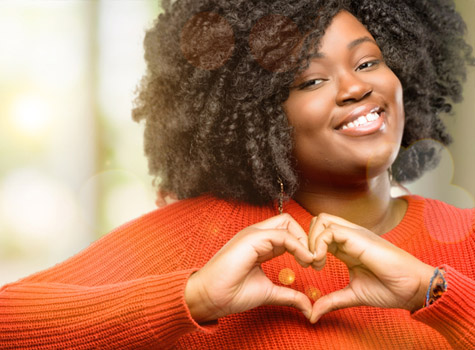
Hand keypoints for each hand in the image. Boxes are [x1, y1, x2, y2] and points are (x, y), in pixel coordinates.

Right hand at [185, 214, 313, 322]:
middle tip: (315, 260)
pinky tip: (304, 260)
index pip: (288, 232)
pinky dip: (298, 245)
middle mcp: (257, 235)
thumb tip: (309, 307)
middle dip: (307, 237)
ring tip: (311, 261)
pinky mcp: (251, 238)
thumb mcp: (269, 292)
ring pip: (287, 223)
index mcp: (261, 244)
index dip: (304, 244)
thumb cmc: (232, 293)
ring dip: (304, 240)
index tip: (313, 264)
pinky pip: (282, 234)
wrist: (210, 297)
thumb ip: (289, 295)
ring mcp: (253, 234)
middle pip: (289, 222)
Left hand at [308, 213, 434, 322]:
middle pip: (317, 222)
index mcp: (347, 246)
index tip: (310, 267)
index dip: (309, 247)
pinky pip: (330, 230)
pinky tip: (321, 262)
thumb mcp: (352, 295)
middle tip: (308, 263)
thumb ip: (332, 300)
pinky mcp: (358, 237)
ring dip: (310, 241)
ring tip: (315, 263)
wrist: (413, 289)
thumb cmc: (390, 289)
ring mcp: (354, 234)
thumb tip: (312, 314)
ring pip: (320, 220)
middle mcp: (349, 236)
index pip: (320, 234)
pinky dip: (318, 244)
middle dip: (305, 240)